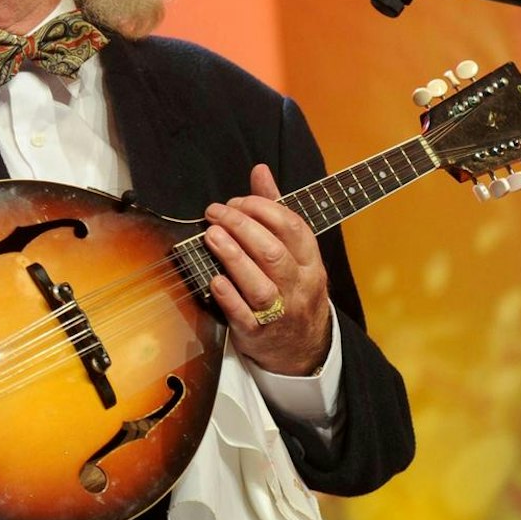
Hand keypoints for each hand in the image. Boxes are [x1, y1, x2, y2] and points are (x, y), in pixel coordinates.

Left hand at [202, 163, 333, 374]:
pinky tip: (214, 279)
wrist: (303, 348)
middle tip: (215, 213)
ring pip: (260, 285)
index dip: (263, 209)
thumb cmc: (293, 289)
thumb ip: (276, 210)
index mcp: (310, 263)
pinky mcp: (257, 333)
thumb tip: (260, 170)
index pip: (293, 228)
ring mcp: (280, 312)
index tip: (237, 201)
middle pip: (273, 253)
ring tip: (211, 235)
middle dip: (242, 227)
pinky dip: (228, 297)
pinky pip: (244, 316)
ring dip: (233, 257)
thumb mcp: (294, 252)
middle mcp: (298, 286)